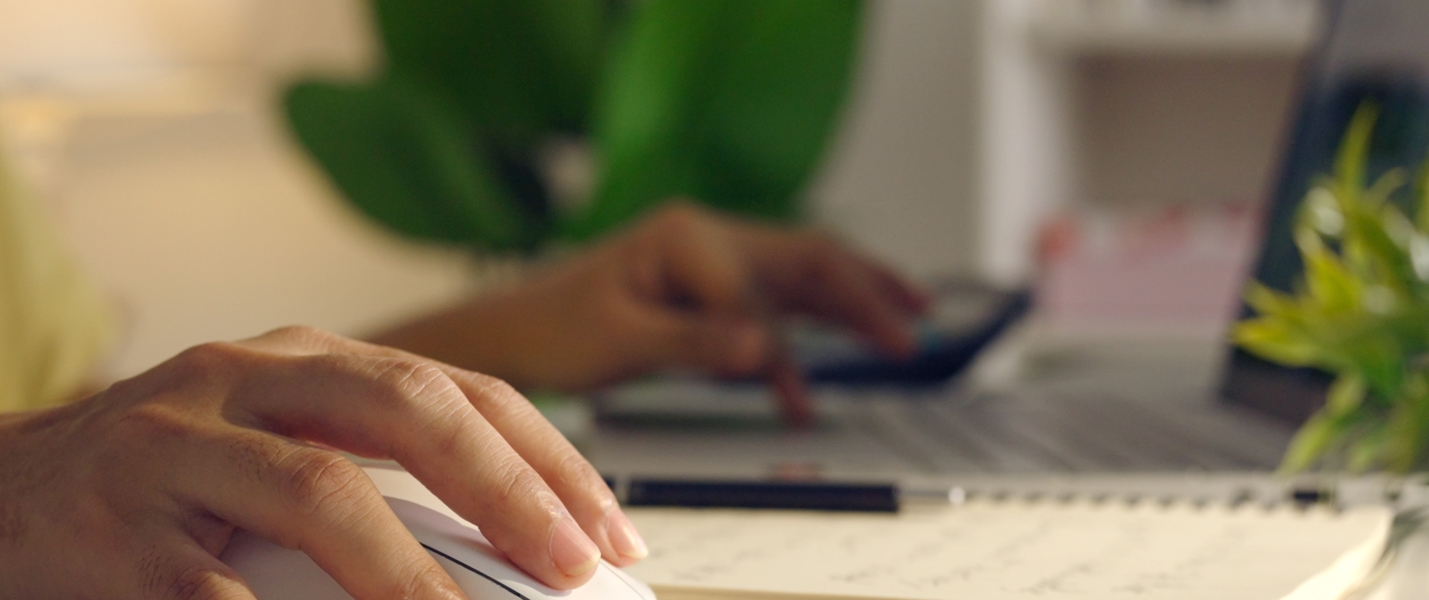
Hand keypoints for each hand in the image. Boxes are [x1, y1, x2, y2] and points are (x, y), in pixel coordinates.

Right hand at [0, 327, 644, 598]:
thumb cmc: (138, 488)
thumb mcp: (260, 452)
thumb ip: (367, 477)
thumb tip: (510, 540)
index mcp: (297, 361)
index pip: (455, 389)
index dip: (546, 458)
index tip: (609, 532)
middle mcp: (241, 381)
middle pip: (404, 407)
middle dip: (507, 487)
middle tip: (575, 566)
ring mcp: (170, 447)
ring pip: (315, 490)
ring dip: (408, 572)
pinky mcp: (108, 527)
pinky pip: (209, 586)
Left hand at [378, 203, 929, 425]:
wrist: (515, 332)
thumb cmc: (553, 327)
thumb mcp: (619, 340)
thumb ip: (696, 342)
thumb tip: (766, 347)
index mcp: (686, 236)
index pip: (757, 284)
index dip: (773, 336)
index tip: (784, 383)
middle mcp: (709, 239)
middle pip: (808, 259)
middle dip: (864, 292)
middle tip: (913, 329)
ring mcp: (715, 266)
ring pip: (804, 280)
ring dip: (855, 303)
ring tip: (910, 326)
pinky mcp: (712, 296)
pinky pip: (775, 314)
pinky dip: (802, 348)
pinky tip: (811, 392)